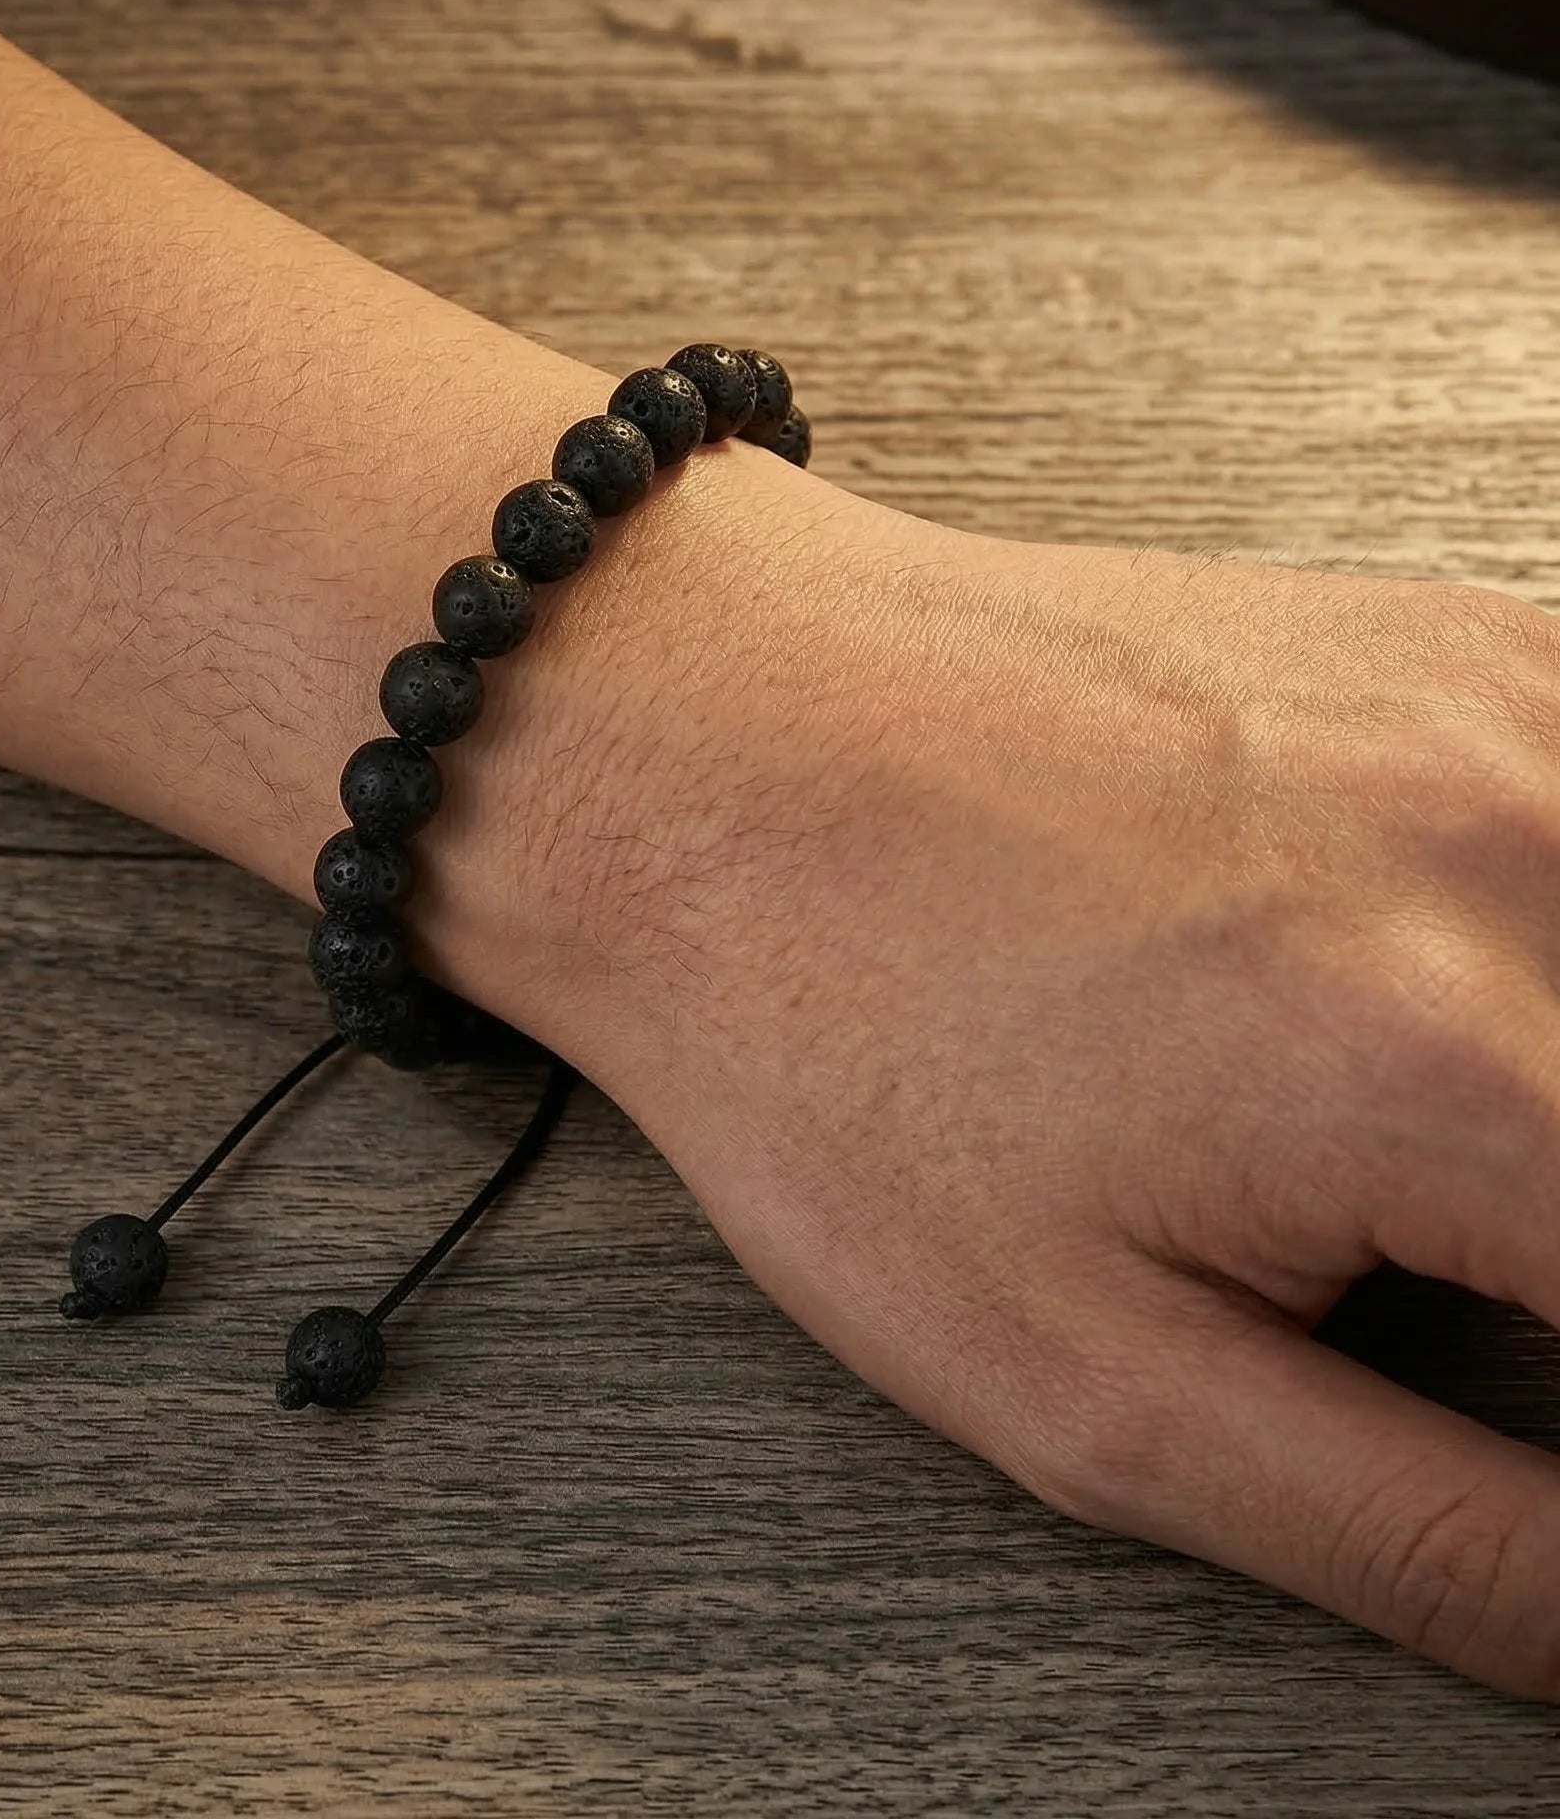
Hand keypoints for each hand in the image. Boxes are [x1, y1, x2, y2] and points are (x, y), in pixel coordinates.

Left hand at [451, 451, 1559, 1698]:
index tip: (1499, 1403)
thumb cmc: (827, 1033)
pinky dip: (1555, 943)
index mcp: (1446, 1075)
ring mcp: (1502, 716)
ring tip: (1389, 1135)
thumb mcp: (1082, 1379)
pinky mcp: (1461, 646)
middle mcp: (1516, 855)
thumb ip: (1422, 1537)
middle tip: (1441, 1281)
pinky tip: (1435, 989)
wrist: (709, 761)